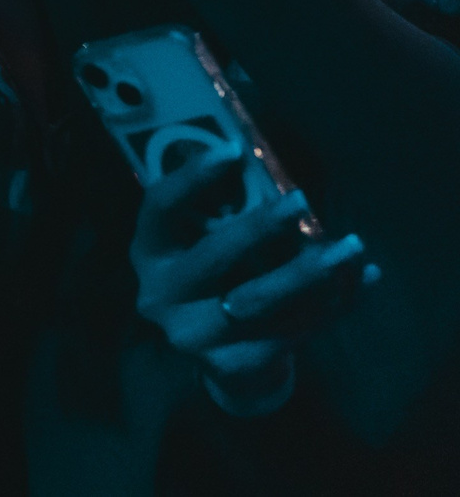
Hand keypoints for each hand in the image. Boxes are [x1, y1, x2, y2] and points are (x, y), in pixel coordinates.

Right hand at [131, 146, 376, 407]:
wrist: (226, 361)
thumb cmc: (220, 282)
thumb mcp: (204, 246)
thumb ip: (223, 214)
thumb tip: (265, 170)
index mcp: (150, 252)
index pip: (161, 208)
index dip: (193, 177)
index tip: (234, 149)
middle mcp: (161, 295)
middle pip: (212, 258)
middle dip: (259, 227)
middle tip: (300, 201)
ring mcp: (195, 335)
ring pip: (259, 300)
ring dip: (309, 272)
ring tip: (350, 246)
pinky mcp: (237, 363)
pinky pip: (294, 329)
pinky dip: (334, 303)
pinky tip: (362, 278)